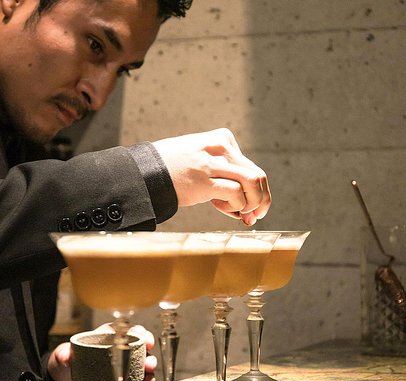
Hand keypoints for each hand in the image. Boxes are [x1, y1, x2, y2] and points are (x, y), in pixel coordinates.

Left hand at [47, 323, 157, 380]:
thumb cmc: (65, 366)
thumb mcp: (61, 359)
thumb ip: (63, 356)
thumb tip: (65, 357)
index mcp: (105, 338)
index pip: (123, 330)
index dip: (136, 332)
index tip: (142, 337)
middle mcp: (118, 350)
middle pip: (138, 345)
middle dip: (147, 350)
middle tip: (149, 360)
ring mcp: (123, 366)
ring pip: (142, 363)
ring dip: (149, 367)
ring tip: (149, 374)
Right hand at [152, 128, 270, 224]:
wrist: (145, 172)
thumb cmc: (171, 170)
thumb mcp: (200, 159)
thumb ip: (223, 174)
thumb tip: (245, 204)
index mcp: (222, 139)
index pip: (250, 166)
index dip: (253, 190)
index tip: (241, 205)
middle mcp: (221, 147)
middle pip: (258, 175)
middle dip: (260, 200)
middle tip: (252, 216)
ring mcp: (213, 163)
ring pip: (254, 182)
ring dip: (253, 203)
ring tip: (242, 214)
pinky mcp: (205, 180)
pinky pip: (236, 194)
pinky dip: (236, 207)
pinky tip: (221, 208)